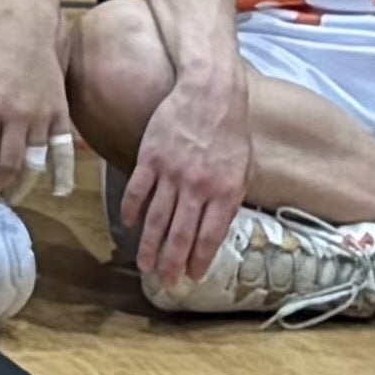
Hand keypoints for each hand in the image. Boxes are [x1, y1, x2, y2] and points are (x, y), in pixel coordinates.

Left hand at [0, 3, 80, 200]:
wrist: (24, 26)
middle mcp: (18, 115)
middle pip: (8, 164)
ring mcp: (43, 115)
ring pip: (34, 162)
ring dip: (19, 179)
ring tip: (6, 183)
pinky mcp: (61, 113)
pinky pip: (63, 151)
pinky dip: (61, 174)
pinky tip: (57, 189)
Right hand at [120, 59, 254, 286]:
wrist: (209, 93)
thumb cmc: (230, 131)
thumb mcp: (245, 168)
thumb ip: (231, 198)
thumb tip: (218, 226)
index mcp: (225, 191)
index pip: (210, 235)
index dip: (199, 259)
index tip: (192, 276)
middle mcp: (197, 187)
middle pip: (180, 233)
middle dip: (172, 261)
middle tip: (165, 281)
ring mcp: (171, 173)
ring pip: (156, 218)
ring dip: (149, 244)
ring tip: (144, 265)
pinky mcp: (150, 157)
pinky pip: (138, 190)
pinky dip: (132, 211)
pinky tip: (130, 226)